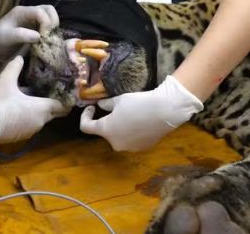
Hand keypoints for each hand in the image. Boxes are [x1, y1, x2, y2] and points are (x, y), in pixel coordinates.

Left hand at [0, 5, 58, 63]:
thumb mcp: (6, 38)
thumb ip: (21, 35)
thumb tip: (39, 36)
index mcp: (21, 12)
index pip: (41, 11)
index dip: (47, 23)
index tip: (44, 37)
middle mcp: (28, 13)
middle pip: (49, 10)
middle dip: (53, 22)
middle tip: (50, 36)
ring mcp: (32, 19)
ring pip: (50, 16)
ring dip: (53, 27)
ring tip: (49, 39)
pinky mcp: (34, 27)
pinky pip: (47, 25)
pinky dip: (51, 31)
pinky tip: (47, 41)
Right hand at [0, 56, 68, 149]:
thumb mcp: (6, 80)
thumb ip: (15, 67)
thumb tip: (20, 56)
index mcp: (42, 108)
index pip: (62, 106)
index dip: (64, 99)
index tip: (63, 92)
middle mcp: (41, 121)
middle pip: (54, 113)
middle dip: (53, 104)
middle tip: (48, 93)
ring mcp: (32, 131)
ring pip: (42, 119)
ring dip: (39, 111)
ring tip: (32, 99)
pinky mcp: (22, 136)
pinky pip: (31, 125)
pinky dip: (29, 118)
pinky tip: (19, 110)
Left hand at [80, 75, 203, 151]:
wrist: (164, 112)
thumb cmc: (138, 103)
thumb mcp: (119, 100)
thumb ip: (106, 105)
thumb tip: (100, 106)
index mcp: (106, 130)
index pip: (85, 127)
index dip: (85, 116)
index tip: (92, 107)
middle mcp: (115, 143)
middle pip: (105, 132)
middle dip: (107, 121)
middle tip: (116, 109)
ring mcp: (129, 148)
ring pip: (119, 136)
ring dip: (120, 127)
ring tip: (131, 115)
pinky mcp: (141, 148)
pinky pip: (131, 140)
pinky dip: (132, 132)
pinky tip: (141, 122)